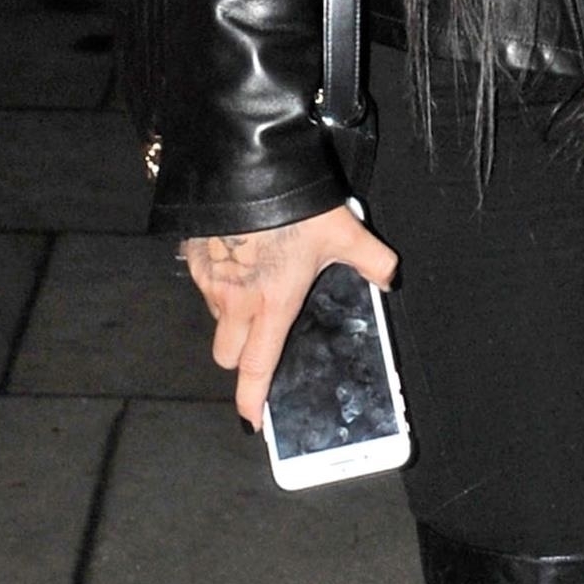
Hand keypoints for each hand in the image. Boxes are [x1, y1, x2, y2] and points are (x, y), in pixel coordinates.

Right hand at [180, 202, 398, 431]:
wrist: (245, 164)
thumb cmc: (295, 203)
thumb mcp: (345, 231)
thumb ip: (373, 260)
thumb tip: (389, 278)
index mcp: (273, 304)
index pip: (257, 367)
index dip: (253, 399)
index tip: (252, 419)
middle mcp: (235, 300)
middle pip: (227, 355)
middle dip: (241, 354)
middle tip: (263, 332)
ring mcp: (210, 280)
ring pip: (216, 318)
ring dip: (232, 314)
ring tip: (260, 282)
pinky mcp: (193, 258)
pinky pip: (205, 285)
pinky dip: (221, 282)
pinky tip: (242, 257)